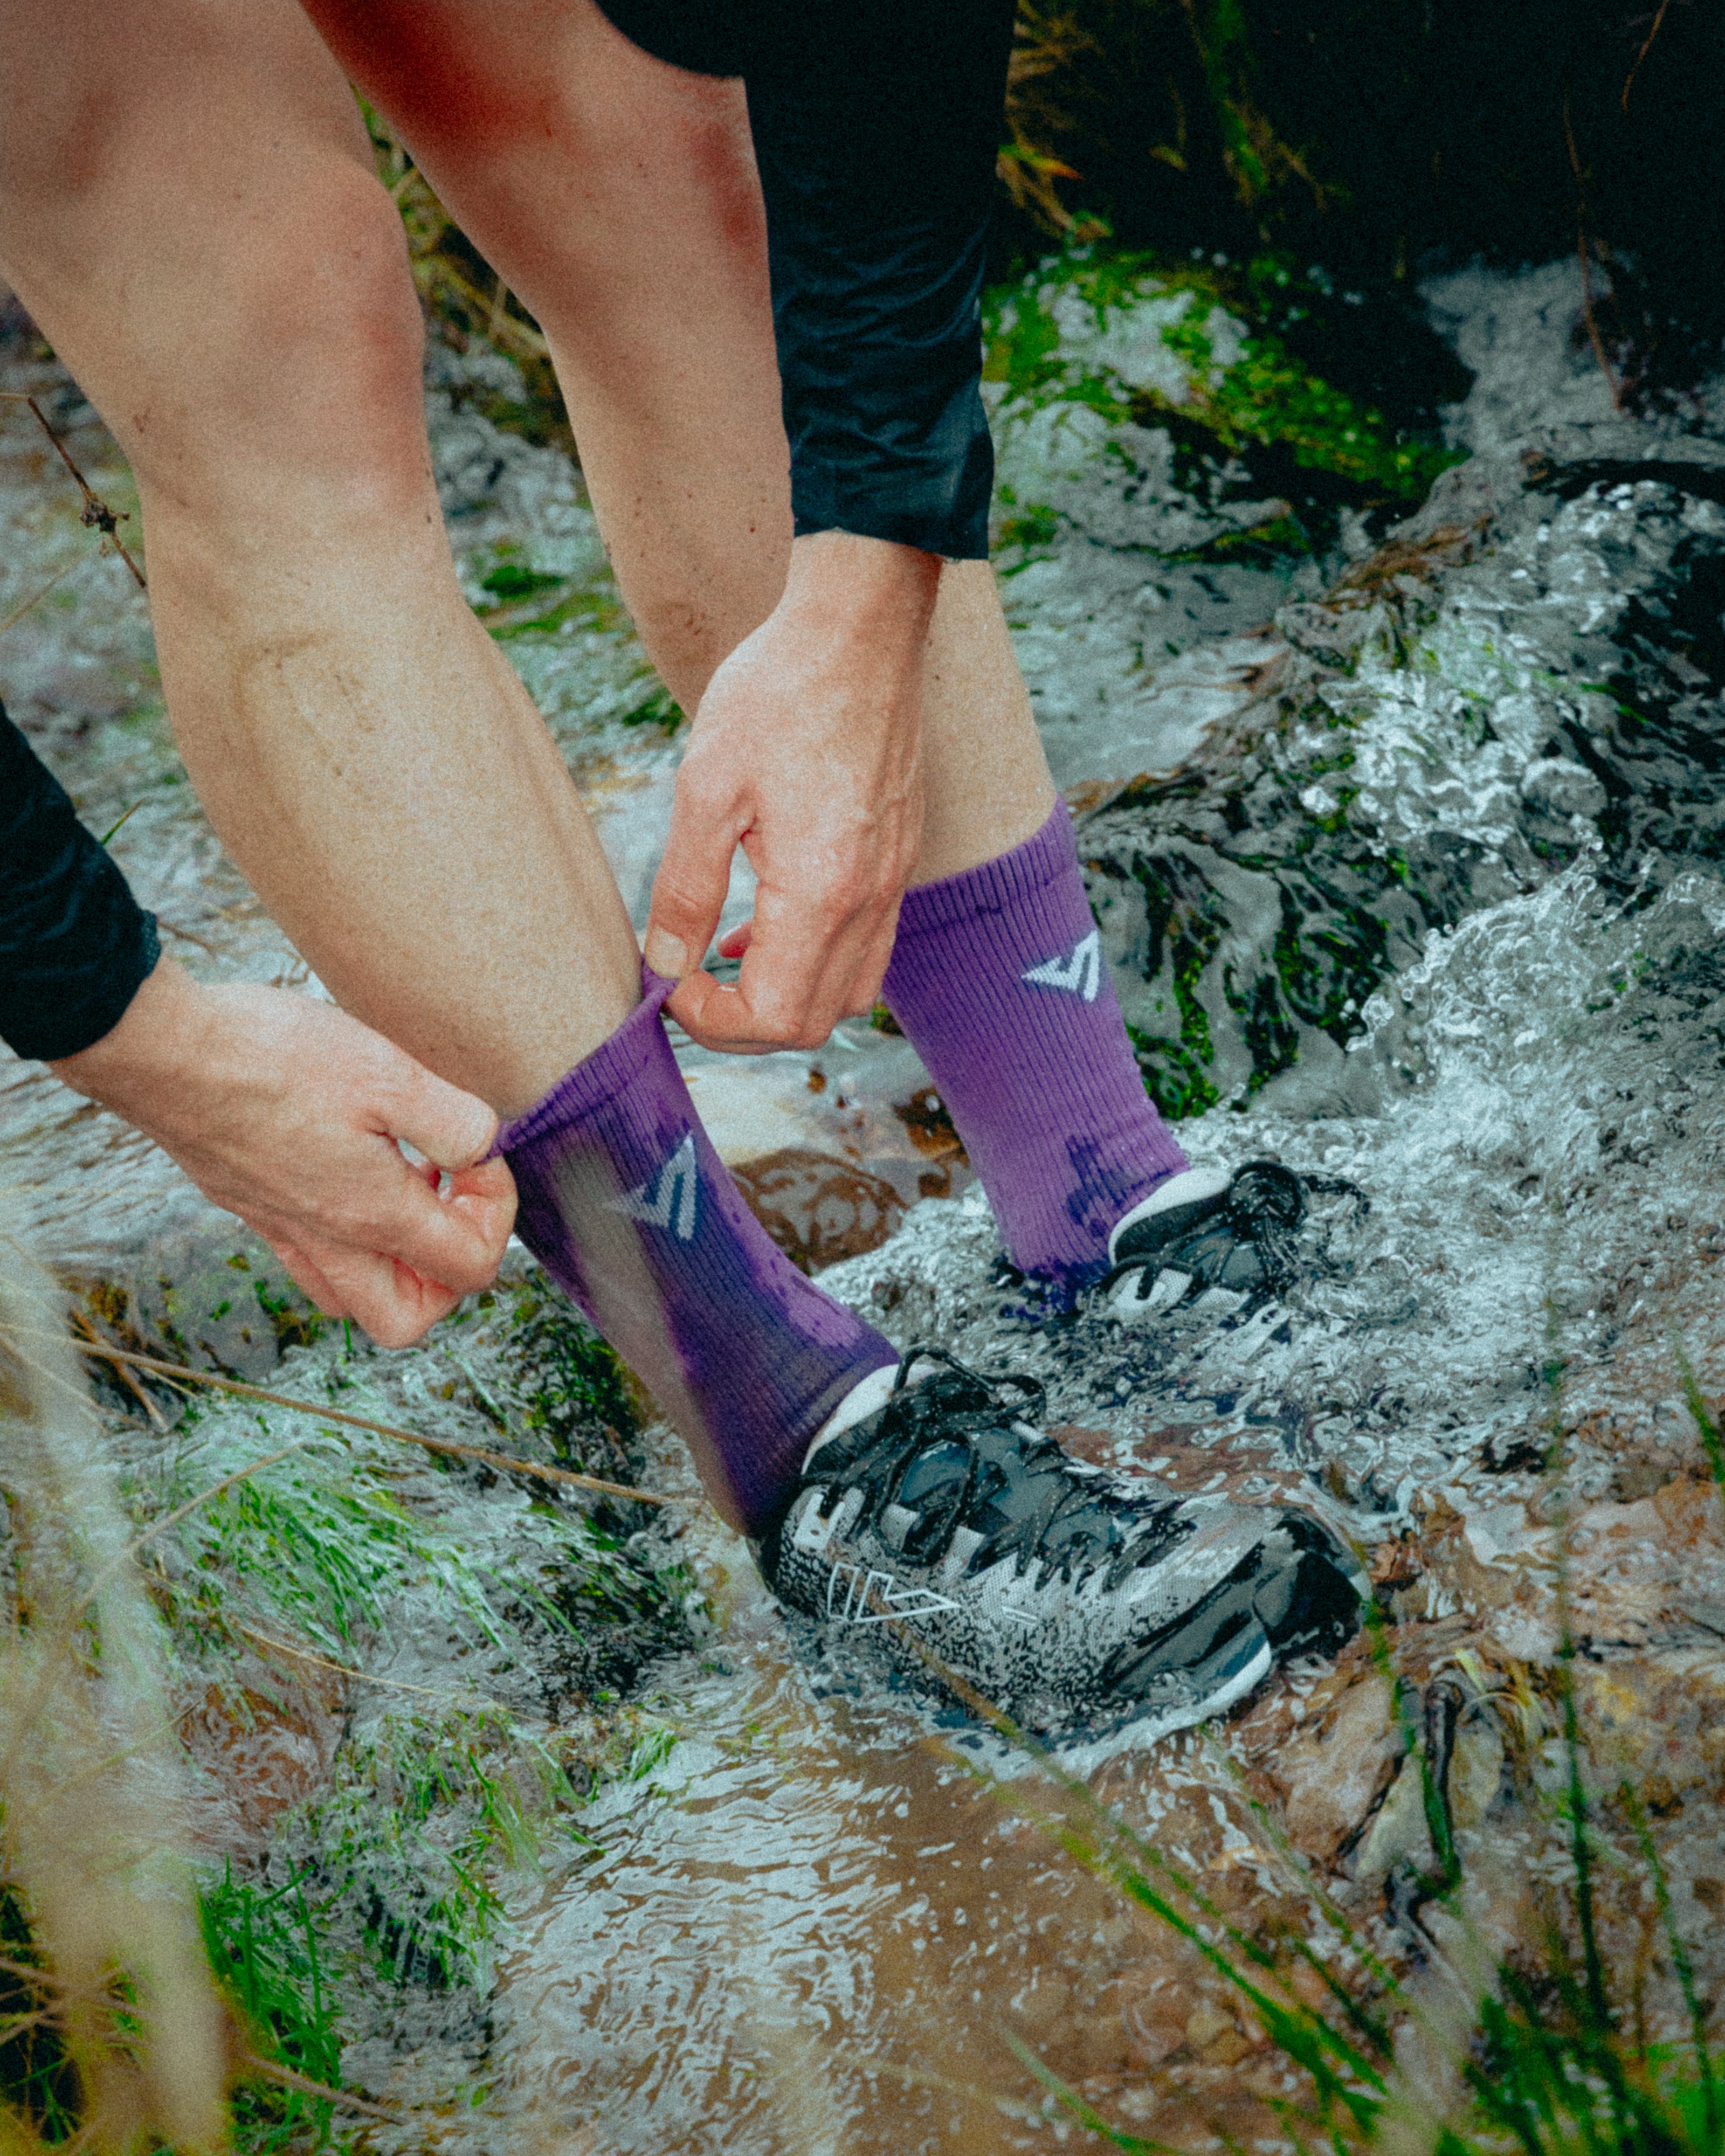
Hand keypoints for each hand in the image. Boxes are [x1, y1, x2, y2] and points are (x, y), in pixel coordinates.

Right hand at [50, 959, 516, 1347]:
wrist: (166, 1050)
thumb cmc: (275, 1057)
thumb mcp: (393, 1074)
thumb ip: (457, 1123)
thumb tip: (484, 1150)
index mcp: (374, 1216)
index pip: (470, 1267)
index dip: (495, 1212)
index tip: (477, 1155)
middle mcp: (326, 1239)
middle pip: (408, 1318)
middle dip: (447, 1272)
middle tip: (449, 1200)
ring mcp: (280, 1228)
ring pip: (353, 1296)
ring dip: (396, 1262)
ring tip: (407, 1185)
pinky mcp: (249, 1204)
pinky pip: (307, 1257)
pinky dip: (344, 1237)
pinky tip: (351, 1167)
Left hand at [644, 532, 940, 1051]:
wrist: (857, 630)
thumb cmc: (776, 695)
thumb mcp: (705, 788)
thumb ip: (685, 888)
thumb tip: (663, 965)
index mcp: (822, 891)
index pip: (776, 1019)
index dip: (713, 1020)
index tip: (669, 980)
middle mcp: (870, 900)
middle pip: (813, 1023)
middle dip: (742, 1023)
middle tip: (687, 980)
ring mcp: (893, 882)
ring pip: (848, 994)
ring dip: (782, 997)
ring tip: (723, 956)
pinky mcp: (898, 859)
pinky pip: (867, 947)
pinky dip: (815, 960)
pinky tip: (765, 920)